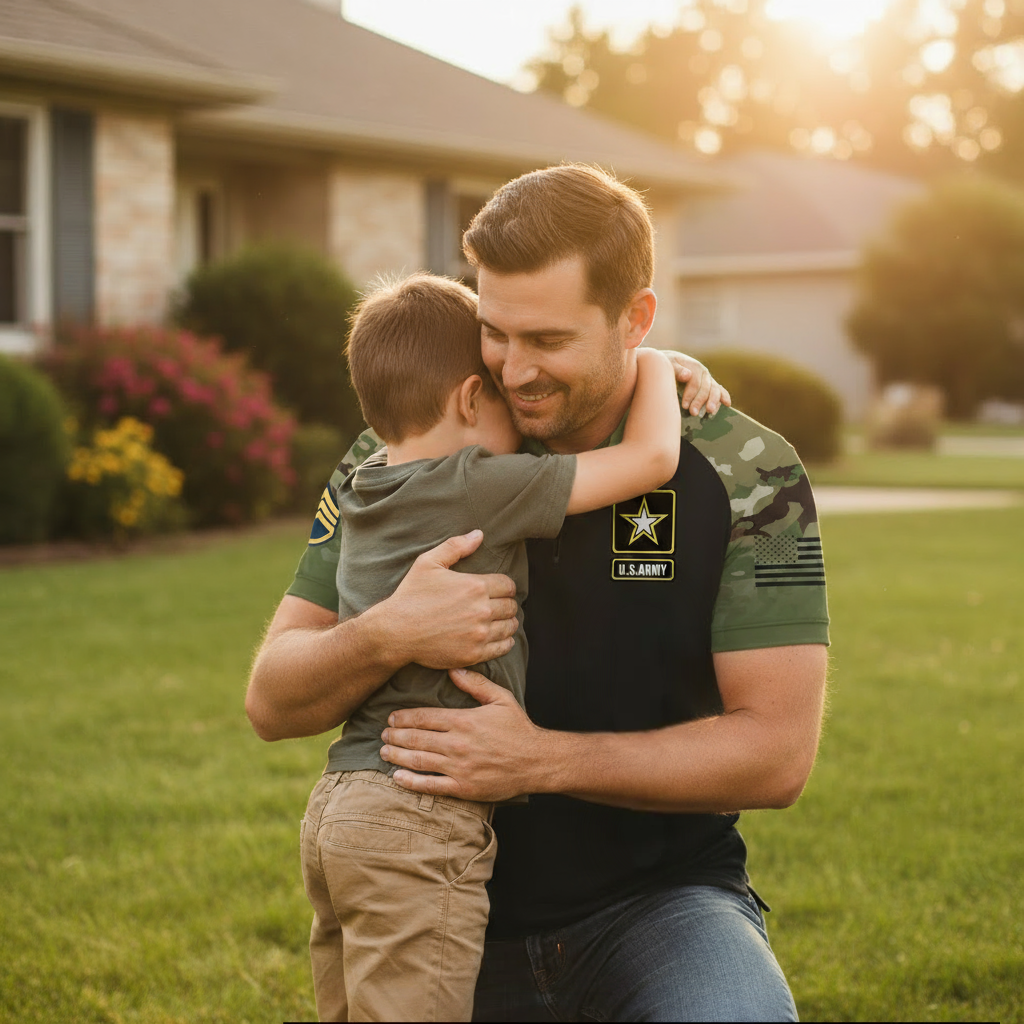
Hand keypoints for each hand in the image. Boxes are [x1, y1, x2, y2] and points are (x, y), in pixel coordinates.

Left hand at [380, 668, 543, 801]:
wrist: (536, 761)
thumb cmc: (518, 728)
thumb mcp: (501, 698)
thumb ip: (476, 684)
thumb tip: (452, 670)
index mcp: (464, 720)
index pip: (424, 717)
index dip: (404, 717)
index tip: (391, 717)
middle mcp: (457, 744)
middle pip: (416, 738)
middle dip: (396, 735)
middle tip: (383, 733)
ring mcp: (458, 767)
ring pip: (418, 760)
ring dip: (397, 755)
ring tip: (384, 751)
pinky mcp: (462, 787)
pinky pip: (430, 786)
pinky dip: (411, 782)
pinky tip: (397, 777)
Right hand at [384, 531, 517, 669]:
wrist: (396, 631)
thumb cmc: (411, 595)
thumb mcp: (428, 563)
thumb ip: (455, 546)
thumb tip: (479, 535)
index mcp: (475, 586)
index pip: (508, 585)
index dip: (506, 586)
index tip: (500, 590)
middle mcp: (482, 610)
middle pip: (511, 606)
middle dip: (507, 604)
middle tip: (499, 606)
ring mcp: (479, 634)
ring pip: (509, 626)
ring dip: (507, 622)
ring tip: (500, 621)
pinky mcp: (474, 654)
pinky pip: (503, 647)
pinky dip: (505, 642)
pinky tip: (498, 637)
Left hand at [662, 351, 731, 417]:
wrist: (671, 362)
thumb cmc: (668, 365)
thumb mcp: (668, 364)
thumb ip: (677, 370)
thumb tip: (687, 375)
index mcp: (694, 367)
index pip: (695, 382)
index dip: (690, 394)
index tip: (684, 406)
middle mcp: (704, 373)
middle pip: (706, 387)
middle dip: (700, 401)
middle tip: (693, 413)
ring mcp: (708, 379)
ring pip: (715, 390)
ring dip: (714, 401)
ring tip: (710, 412)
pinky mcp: (710, 385)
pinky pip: (720, 391)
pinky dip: (724, 397)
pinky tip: (727, 404)